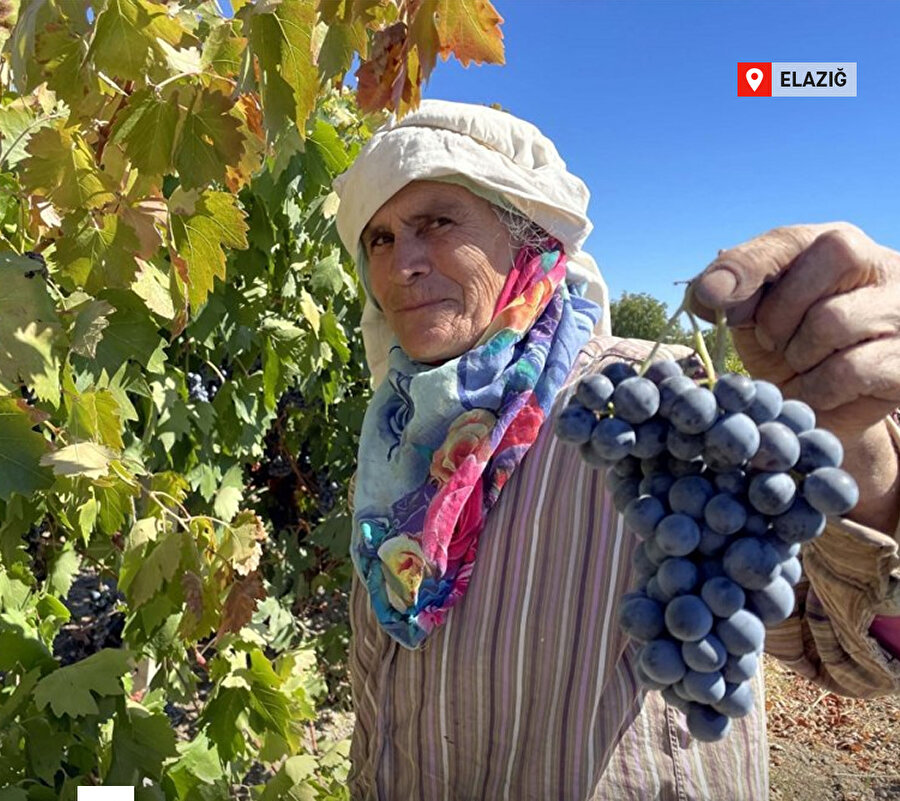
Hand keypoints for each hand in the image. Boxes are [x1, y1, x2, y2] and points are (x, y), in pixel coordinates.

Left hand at [691, 222, 899, 434]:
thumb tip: (704, 292)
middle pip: (825, 266)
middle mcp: (880, 266)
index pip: (788, 240)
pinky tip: (817, 390)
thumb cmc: (789, 347)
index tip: (710, 294)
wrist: (828, 405)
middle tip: (773, 342)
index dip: (746, 266)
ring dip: (797, 356)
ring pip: (831, 321)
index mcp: (833, 244)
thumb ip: (734, 297)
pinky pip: (848, 370)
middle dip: (777, 316)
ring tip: (800, 365)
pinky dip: (818, 387)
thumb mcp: (754, 316)